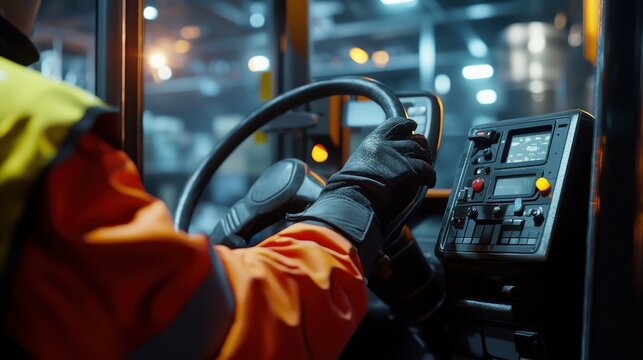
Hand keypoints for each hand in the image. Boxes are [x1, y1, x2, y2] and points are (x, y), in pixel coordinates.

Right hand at [288, 117, 434, 273]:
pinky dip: (430, 176)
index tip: (412, 127)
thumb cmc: (351, 187)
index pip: (396, 124)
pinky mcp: (409, 171)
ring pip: (423, 153)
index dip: (407, 125)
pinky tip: (428, 182)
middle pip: (414, 139)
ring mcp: (399, 157)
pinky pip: (428, 170)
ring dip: (426, 162)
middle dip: (422, 146)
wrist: (353, 197)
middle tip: (423, 155)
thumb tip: (383, 166)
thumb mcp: (358, 163)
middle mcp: (387, 145)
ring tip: (426, 170)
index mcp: (373, 141)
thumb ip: (373, 158)